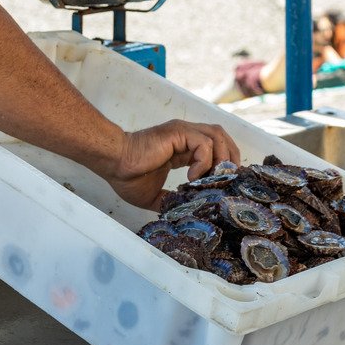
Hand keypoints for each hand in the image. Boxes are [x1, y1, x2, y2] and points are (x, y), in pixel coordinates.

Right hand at [103, 120, 239, 211]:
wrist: (114, 164)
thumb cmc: (127, 176)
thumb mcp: (155, 195)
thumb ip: (171, 200)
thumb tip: (182, 212)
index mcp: (181, 148)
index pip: (213, 148)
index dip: (223, 164)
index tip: (222, 184)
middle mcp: (185, 136)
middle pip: (221, 137)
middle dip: (230, 158)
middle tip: (226, 181)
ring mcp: (182, 132)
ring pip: (218, 136)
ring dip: (221, 158)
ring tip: (213, 179)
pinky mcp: (178, 133)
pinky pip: (204, 144)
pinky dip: (205, 161)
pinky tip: (193, 177)